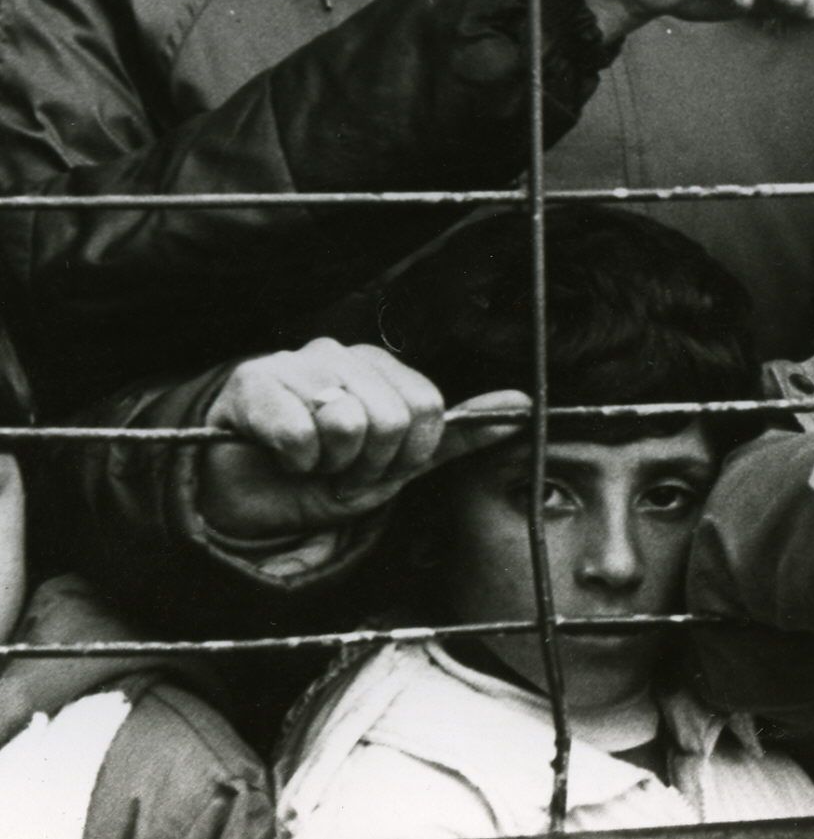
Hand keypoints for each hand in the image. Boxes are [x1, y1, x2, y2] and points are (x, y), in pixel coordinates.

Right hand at [198, 339, 530, 541]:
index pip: (428, 408)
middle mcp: (342, 353)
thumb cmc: (326, 474)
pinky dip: (293, 460)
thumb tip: (525, 406)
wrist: (249, 498)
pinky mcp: (253, 382)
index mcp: (382, 367)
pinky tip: (281, 456)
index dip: (406, 455)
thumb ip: (458, 436)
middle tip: (340, 468)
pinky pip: (298, 432)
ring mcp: (297, 362)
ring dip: (329, 464)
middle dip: (367, 464)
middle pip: (391, 419)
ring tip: (311, 461)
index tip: (378, 467)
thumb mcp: (398, 465)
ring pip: (346, 423)